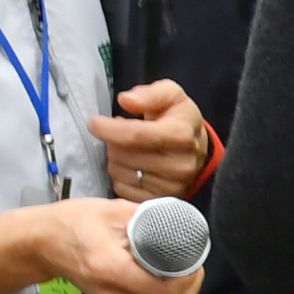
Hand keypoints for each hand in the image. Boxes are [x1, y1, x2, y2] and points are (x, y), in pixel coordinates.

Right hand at [27, 198, 202, 293]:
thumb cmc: (71, 223)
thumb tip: (181, 222)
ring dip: (174, 286)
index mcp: (114, 271)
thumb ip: (149, 217)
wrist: (41, 243)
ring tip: (167, 261)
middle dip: (187, 282)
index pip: (169, 293)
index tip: (192, 259)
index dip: (190, 279)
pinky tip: (153, 269)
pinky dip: (160, 288)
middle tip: (186, 259)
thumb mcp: (112, 210)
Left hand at [89, 78, 213, 202]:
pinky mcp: (162, 199)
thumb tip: (126, 100)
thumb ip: (149, 94)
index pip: (135, 135)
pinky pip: (124, 190)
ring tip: (128, 150)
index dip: (108, 129)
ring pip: (120, 173)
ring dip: (116, 159)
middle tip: (121, 135)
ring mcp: (173, 186)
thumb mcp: (171, 94)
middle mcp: (180, 165)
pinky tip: (131, 166)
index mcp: (181, 135)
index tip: (94, 123)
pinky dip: (121, 177)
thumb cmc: (179, 119)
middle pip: (124, 155)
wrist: (199, 149)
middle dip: (114, 142)